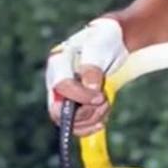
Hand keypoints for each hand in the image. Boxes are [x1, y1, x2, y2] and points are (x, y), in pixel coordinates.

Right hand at [45, 18, 127, 135]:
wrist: (112, 43)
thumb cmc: (103, 40)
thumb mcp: (99, 47)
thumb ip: (92, 66)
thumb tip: (90, 86)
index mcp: (57, 62)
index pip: (61, 86)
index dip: (81, 96)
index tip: (101, 96)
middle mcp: (56, 80)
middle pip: (58, 111)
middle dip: (85, 112)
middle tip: (104, 102)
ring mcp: (63, 95)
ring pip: (69, 121)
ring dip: (92, 117)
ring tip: (106, 104)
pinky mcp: (73, 105)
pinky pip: (76, 125)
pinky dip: (90, 126)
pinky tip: (101, 120)